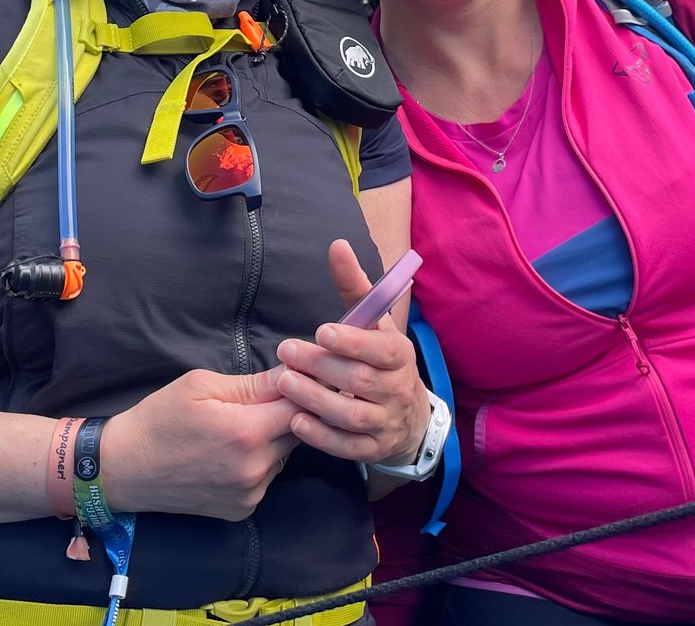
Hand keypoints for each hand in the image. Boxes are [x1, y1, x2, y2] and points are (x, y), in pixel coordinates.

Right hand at [99, 365, 301, 520]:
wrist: (124, 468)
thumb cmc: (159, 419)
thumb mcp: (201, 386)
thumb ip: (255, 383)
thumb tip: (295, 372)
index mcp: (247, 433)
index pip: (303, 406)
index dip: (304, 388)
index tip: (297, 377)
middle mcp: (255, 469)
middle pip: (298, 432)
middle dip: (288, 412)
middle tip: (265, 397)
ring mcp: (250, 494)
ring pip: (283, 456)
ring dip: (273, 439)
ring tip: (240, 425)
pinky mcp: (242, 510)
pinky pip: (266, 478)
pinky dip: (258, 462)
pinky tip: (230, 453)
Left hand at [273, 240, 429, 466]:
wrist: (410, 417)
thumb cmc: (382, 360)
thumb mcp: (375, 324)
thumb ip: (355, 287)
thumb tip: (336, 245)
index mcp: (399, 355)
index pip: (382, 350)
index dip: (352, 342)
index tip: (321, 331)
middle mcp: (397, 390)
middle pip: (360, 380)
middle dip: (321, 366)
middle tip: (286, 352)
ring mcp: (386, 422)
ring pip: (352, 414)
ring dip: (317, 399)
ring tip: (285, 383)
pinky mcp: (373, 449)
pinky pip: (348, 446)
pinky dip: (322, 436)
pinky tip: (296, 421)